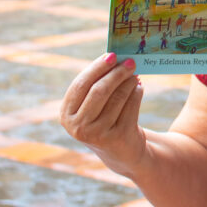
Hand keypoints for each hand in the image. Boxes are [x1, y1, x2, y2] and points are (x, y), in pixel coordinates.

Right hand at [60, 53, 146, 175]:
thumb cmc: (106, 119)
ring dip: (129, 82)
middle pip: (99, 90)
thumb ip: (98, 84)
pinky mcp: (117, 138)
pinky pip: (131, 106)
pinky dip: (137, 93)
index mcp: (67, 114)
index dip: (97, 68)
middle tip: (130, 62)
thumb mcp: (94, 105)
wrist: (122, 151)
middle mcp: (78, 127)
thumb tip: (115, 57)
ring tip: (135, 75)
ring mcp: (97, 134)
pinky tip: (139, 88)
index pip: (80, 84)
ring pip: (117, 97)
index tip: (112, 55)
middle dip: (116, 73)